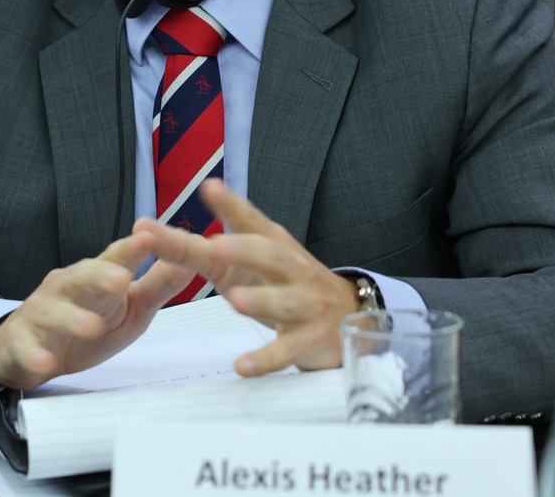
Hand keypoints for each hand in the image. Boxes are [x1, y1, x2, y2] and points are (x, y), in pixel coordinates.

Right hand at [0, 234, 188, 392]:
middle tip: (122, 279)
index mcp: (94, 278)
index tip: (149, 237)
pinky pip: (27, 347)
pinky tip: (45, 362)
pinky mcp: (22, 342)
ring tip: (91, 326)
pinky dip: (35, 353)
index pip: (113, 259)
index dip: (130, 249)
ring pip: (54, 311)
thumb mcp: (130, 308)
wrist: (29, 349)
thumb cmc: (85, 322)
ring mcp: (42, 314)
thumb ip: (158, 286)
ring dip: (72, 318)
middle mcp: (66, 288)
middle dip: (99, 275)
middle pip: (80, 277)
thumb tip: (191, 260)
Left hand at [132, 179, 358, 375]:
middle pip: (271, 255)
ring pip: (284, 301)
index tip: (208, 188)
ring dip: (261, 299)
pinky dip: (266, 359)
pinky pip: (287, 351)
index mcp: (275, 246)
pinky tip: (242, 366)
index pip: (253, 221)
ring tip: (235, 299)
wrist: (353, 318)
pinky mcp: (310, 340)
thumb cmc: (292, 283)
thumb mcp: (261, 257)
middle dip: (244, 249)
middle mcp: (292, 269)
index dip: (231, 205)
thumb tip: (201, 190)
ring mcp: (305, 304)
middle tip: (214, 245)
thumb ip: (225, 234)